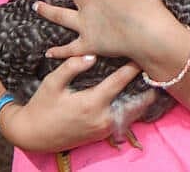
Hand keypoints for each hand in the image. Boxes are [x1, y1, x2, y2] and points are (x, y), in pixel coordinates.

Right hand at [4, 56, 149, 151]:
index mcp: (91, 103)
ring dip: (143, 100)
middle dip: (147, 87)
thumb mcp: (51, 83)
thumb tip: (92, 55)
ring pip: (132, 114)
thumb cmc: (41, 106)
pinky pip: (124, 121)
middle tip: (157, 70)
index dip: (133, 67)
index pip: (119, 81)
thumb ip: (71, 67)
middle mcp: (102, 118)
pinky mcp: (102, 135)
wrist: (32, 135)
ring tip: (154, 83)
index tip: (143, 53)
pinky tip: (139, 98)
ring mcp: (103, 129)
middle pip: (135, 102)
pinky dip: (134, 110)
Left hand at [35, 0, 177, 61]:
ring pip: (59, 15)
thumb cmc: (149, 5)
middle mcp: (89, 3)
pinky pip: (68, 48)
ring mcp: (85, 24)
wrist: (149, 33)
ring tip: (36, 7)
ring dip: (47, 10)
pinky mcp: (87, 44)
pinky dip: (58, 51)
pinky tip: (48, 52)